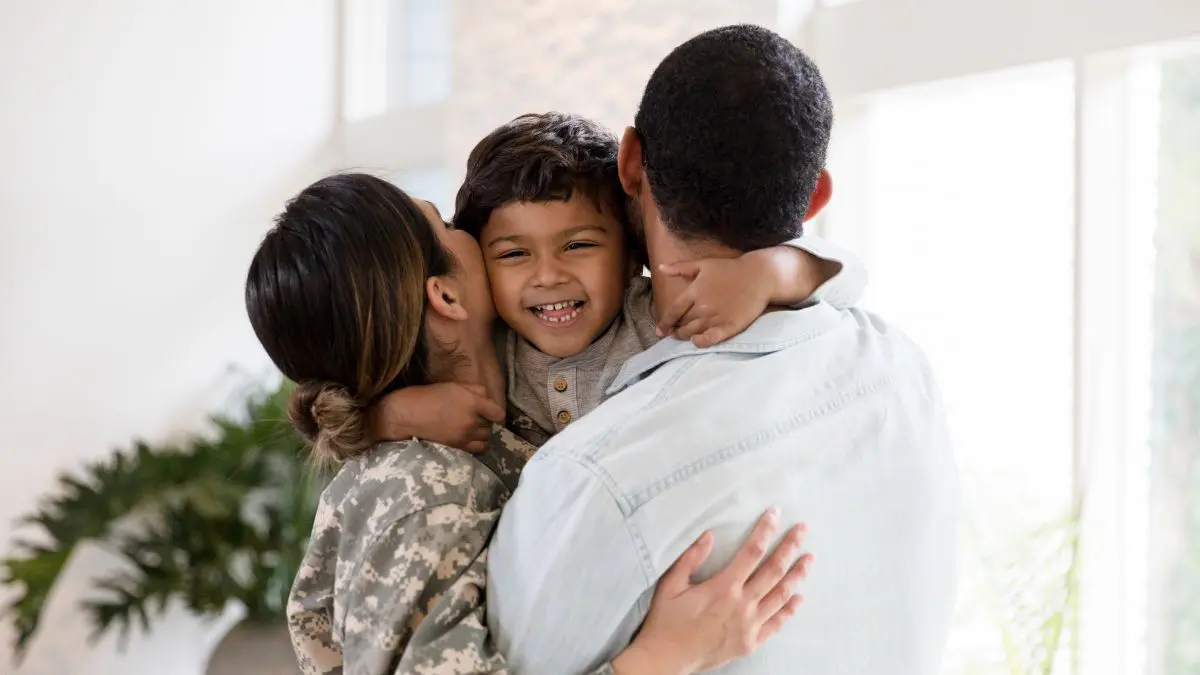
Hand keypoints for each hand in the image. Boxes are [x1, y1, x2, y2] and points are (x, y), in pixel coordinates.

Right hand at [367, 383, 504, 452]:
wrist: (407, 415)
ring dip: (483, 433)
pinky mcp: (457, 446)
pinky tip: (470, 438)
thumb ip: (474, 390)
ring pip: (486, 438)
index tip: (490, 411)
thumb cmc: (428, 396)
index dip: (495, 412)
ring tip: (473, 428)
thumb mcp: (452, 386)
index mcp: (472, 402)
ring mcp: (465, 436)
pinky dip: (478, 444)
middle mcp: (471, 421)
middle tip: (476, 417)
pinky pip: (478, 449)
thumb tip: (487, 397)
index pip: (498, 413)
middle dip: (486, 420)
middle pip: (491, 425)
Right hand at [612, 509, 811, 674]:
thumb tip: (709, 536)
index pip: (752, 552)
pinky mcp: (750, 642)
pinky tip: (799, 597)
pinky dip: (790, 609)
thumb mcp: (670, 585)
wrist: (666, 659)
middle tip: (802, 530)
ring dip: (797, 575)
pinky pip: (776, 623)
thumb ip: (690, 559)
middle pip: (774, 570)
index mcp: (723, 588)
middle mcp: (742, 605)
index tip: (774, 515)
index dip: (765, 531)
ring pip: (781, 595)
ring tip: (808, 559)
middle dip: (790, 547)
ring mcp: (749, 626)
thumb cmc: (666, 621)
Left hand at [655, 257, 773, 347]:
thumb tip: (661, 268)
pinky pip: (710, 339)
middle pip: (682, 324)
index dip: (665, 323)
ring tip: (682, 337)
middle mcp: (702, 307)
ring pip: (692, 332)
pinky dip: (700, 342)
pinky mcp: (729, 326)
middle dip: (674, 330)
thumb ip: (681, 267)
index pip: (673, 312)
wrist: (759, 276)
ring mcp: (716, 317)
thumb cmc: (730, 269)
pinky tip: (696, 341)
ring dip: (684, 336)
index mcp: (694, 292)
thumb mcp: (703, 264)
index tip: (660, 331)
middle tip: (672, 334)